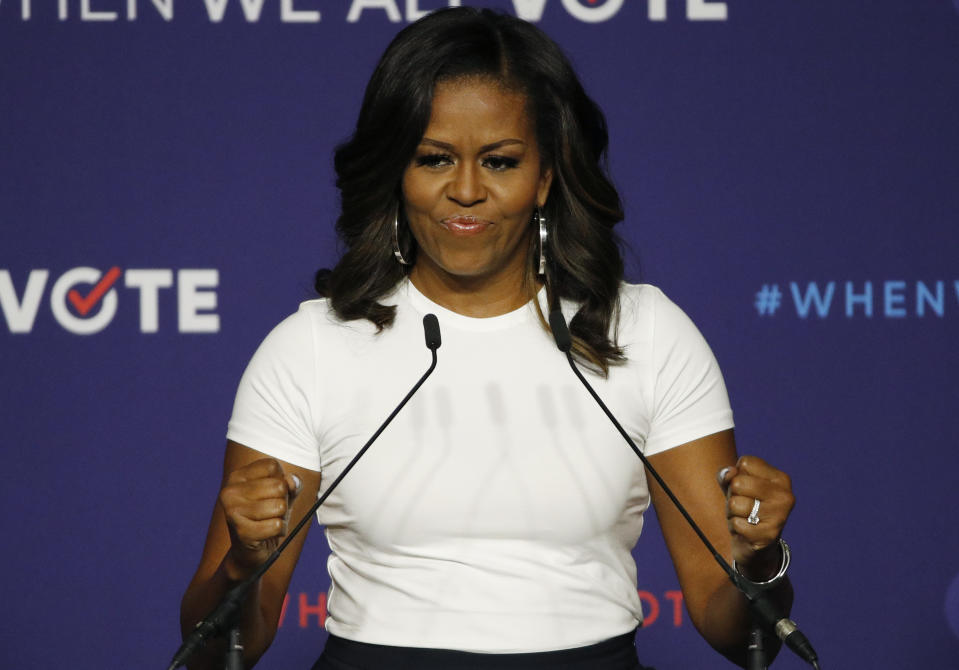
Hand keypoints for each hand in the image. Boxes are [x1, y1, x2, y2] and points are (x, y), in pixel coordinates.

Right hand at [218, 457, 301, 579]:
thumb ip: (291, 484)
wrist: (250, 552)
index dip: (281, 480)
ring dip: (281, 518)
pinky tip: (266, 534)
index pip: (273, 466)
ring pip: (279, 506)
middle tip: (270, 512)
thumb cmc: (267, 516)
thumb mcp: (283, 495)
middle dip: (283, 501)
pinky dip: (278, 531)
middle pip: (279, 486)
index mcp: (238, 476)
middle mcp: (230, 491)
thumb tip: (291, 482)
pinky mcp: (240, 531)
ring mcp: (232, 511)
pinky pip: (276, 525)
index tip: (271, 494)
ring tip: (268, 523)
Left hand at [718, 455, 794, 580]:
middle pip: (738, 482)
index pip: (745, 463)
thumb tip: (730, 473)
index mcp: (781, 478)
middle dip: (732, 495)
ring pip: (735, 503)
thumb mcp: (734, 487)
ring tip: (744, 518)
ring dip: (732, 513)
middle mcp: (785, 496)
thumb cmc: (745, 508)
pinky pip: (736, 523)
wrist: (755, 546)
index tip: (746, 490)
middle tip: (743, 507)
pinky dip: (735, 528)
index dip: (737, 476)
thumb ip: (727, 475)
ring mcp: (779, 516)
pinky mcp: (768, 536)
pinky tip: (746, 532)